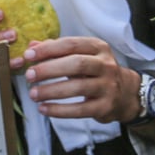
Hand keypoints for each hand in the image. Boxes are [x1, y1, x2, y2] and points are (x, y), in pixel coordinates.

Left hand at [22, 37, 141, 123]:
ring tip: (33, 94)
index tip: (28, 55)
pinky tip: (44, 109)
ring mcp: (108, 86)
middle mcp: (106, 64)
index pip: (71, 44)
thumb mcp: (82, 56)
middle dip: (49, 69)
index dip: (48, 49)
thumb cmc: (96, 71)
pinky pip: (80, 110)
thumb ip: (57, 50)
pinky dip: (59, 110)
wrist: (125, 94)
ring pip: (78, 87)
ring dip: (52, 91)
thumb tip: (32, 46)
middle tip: (29, 76)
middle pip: (76, 64)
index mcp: (98, 47)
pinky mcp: (105, 107)